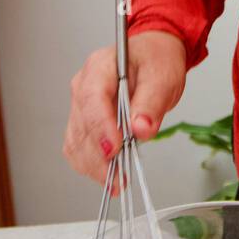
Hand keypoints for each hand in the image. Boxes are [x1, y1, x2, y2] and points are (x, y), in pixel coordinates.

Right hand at [62, 31, 186, 188]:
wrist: (153, 57)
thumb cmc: (156, 60)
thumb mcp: (163, 76)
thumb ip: (152, 102)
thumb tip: (141, 129)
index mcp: (100, 67)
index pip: (92, 99)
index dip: (101, 128)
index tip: (114, 150)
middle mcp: (83, 85)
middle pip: (81, 126)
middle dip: (99, 157)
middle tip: (120, 177)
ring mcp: (80, 104)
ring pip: (76, 141)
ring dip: (94, 166)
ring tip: (117, 181)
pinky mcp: (83, 121)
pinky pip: (77, 147)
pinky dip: (90, 165)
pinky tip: (108, 175)